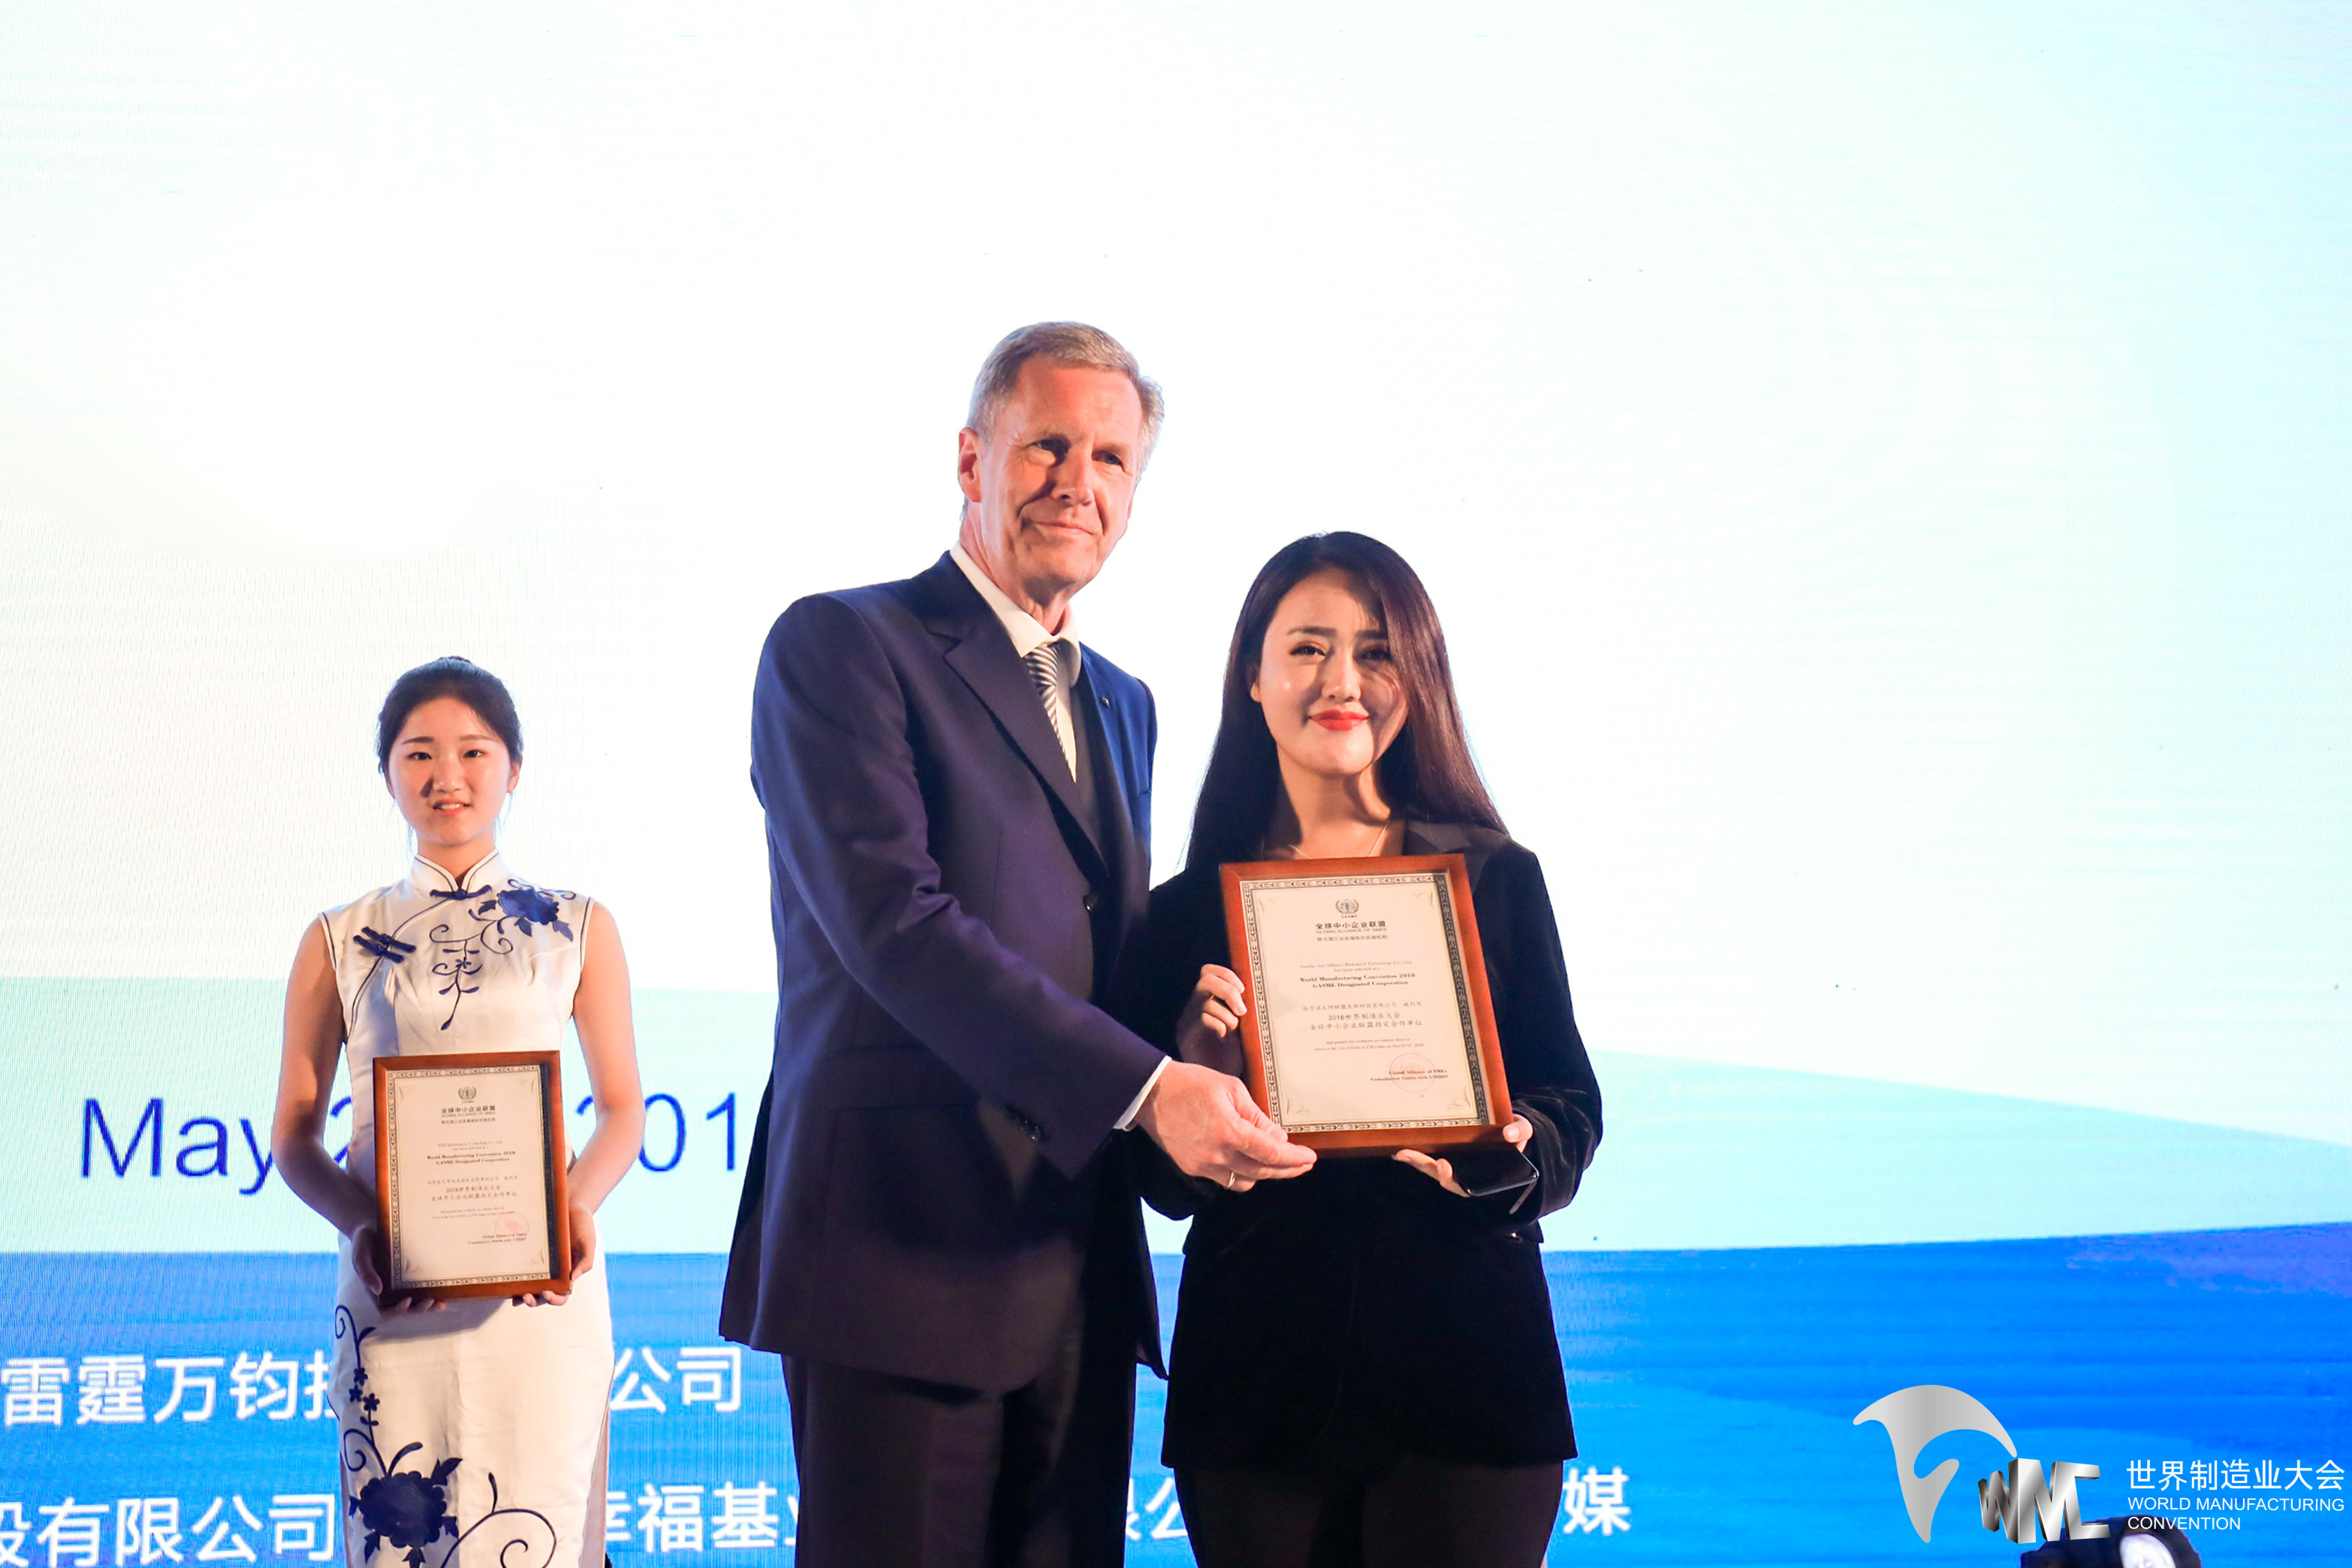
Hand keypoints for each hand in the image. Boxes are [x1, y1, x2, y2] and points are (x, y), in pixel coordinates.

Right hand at [349, 1222, 443, 1313]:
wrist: (373, 1226)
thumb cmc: (363, 1243)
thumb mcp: (361, 1257)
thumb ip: (366, 1273)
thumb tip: (377, 1291)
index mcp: (376, 1291)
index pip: (386, 1310)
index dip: (397, 1310)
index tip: (407, 1301)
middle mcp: (390, 1291)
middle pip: (405, 1308)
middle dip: (418, 1309)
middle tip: (430, 1301)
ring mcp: (402, 1284)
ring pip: (416, 1301)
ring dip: (428, 1306)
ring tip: (440, 1304)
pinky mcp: (412, 1274)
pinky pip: (423, 1286)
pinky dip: (433, 1291)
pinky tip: (444, 1289)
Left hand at [516, 1203, 596, 1306]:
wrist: (569, 1203)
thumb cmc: (582, 1223)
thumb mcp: (588, 1242)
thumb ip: (585, 1262)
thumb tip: (572, 1281)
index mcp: (569, 1273)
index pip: (563, 1295)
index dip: (555, 1299)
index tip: (547, 1293)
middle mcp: (553, 1273)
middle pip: (543, 1296)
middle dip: (534, 1301)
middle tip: (526, 1296)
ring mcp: (541, 1265)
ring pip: (530, 1287)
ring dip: (522, 1296)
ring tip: (517, 1296)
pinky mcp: (529, 1255)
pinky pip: (521, 1271)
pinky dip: (514, 1280)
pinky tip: (507, 1283)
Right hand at [1135, 1061, 1314, 1192]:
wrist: (1150, 1093)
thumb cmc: (1192, 1083)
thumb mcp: (1231, 1089)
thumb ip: (1256, 1116)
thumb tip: (1278, 1138)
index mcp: (1230, 1132)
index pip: (1272, 1153)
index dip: (1294, 1159)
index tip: (1310, 1158)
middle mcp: (1218, 1155)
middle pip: (1262, 1172)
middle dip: (1287, 1170)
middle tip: (1303, 1164)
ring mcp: (1203, 1165)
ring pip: (1244, 1181)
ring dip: (1264, 1174)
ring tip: (1277, 1163)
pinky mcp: (1191, 1168)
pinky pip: (1224, 1179)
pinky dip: (1241, 1174)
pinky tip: (1248, 1162)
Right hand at [1174, 964, 1247, 1075]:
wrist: (1219, 1086)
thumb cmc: (1231, 1057)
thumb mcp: (1239, 1029)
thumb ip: (1240, 1011)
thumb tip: (1255, 995)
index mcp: (1206, 1001)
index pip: (1208, 972)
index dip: (1226, 974)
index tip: (1243, 989)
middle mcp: (1194, 1007)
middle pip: (1205, 978)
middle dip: (1228, 989)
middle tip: (1241, 1009)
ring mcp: (1188, 1020)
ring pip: (1206, 999)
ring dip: (1227, 1013)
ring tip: (1234, 1029)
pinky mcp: (1186, 1035)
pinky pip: (1203, 1018)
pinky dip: (1220, 1025)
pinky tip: (1225, 1039)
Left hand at [1393, 1115, 1532, 1196]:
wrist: (1510, 1128)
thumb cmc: (1515, 1134)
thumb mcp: (1523, 1131)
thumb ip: (1520, 1132)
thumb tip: (1509, 1133)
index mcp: (1482, 1175)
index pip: (1462, 1184)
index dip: (1450, 1178)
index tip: (1444, 1167)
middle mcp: (1465, 1172)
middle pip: (1441, 1175)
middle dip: (1424, 1166)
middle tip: (1406, 1155)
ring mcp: (1454, 1163)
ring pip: (1431, 1168)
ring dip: (1415, 1161)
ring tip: (1400, 1152)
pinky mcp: (1446, 1151)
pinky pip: (1429, 1155)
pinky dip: (1417, 1151)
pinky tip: (1401, 1142)